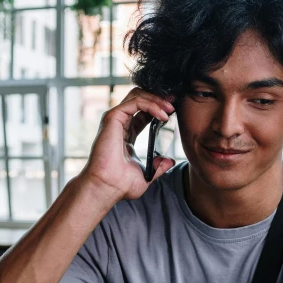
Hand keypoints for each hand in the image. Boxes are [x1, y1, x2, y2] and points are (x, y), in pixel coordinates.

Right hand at [82, 88, 176, 202]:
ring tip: (170, 109)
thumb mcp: (146, 174)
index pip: (143, 113)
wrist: (107, 187)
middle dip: (159, 98)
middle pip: (140, 98)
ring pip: (138, 96)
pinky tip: (162, 115)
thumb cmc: (120, 184)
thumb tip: (169, 161)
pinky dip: (151, 105)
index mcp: (126, 135)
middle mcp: (120, 125)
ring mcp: (115, 120)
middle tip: (174, 103)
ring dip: (157, 99)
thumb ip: (158, 166)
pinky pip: (135, 102)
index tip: (174, 111)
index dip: (159, 108)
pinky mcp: (113, 118)